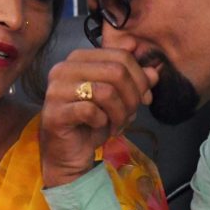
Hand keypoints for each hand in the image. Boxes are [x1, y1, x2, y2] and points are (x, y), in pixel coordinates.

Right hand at [40, 48, 157, 187]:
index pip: (121, 56)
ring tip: (118, 124)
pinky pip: (91, 111)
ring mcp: (57, 90)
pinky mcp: (55, 112)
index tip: (144, 97)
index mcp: (80, 58)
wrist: (68, 152)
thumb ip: (135, 82)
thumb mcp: (119, 100)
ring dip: (120, 113)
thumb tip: (154, 72)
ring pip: (106, 92)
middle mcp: (64, 68)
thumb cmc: (92, 122)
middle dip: (132, 97)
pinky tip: (101, 127)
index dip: (140, 78)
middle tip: (131, 114)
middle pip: (116, 71)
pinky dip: (103, 122)